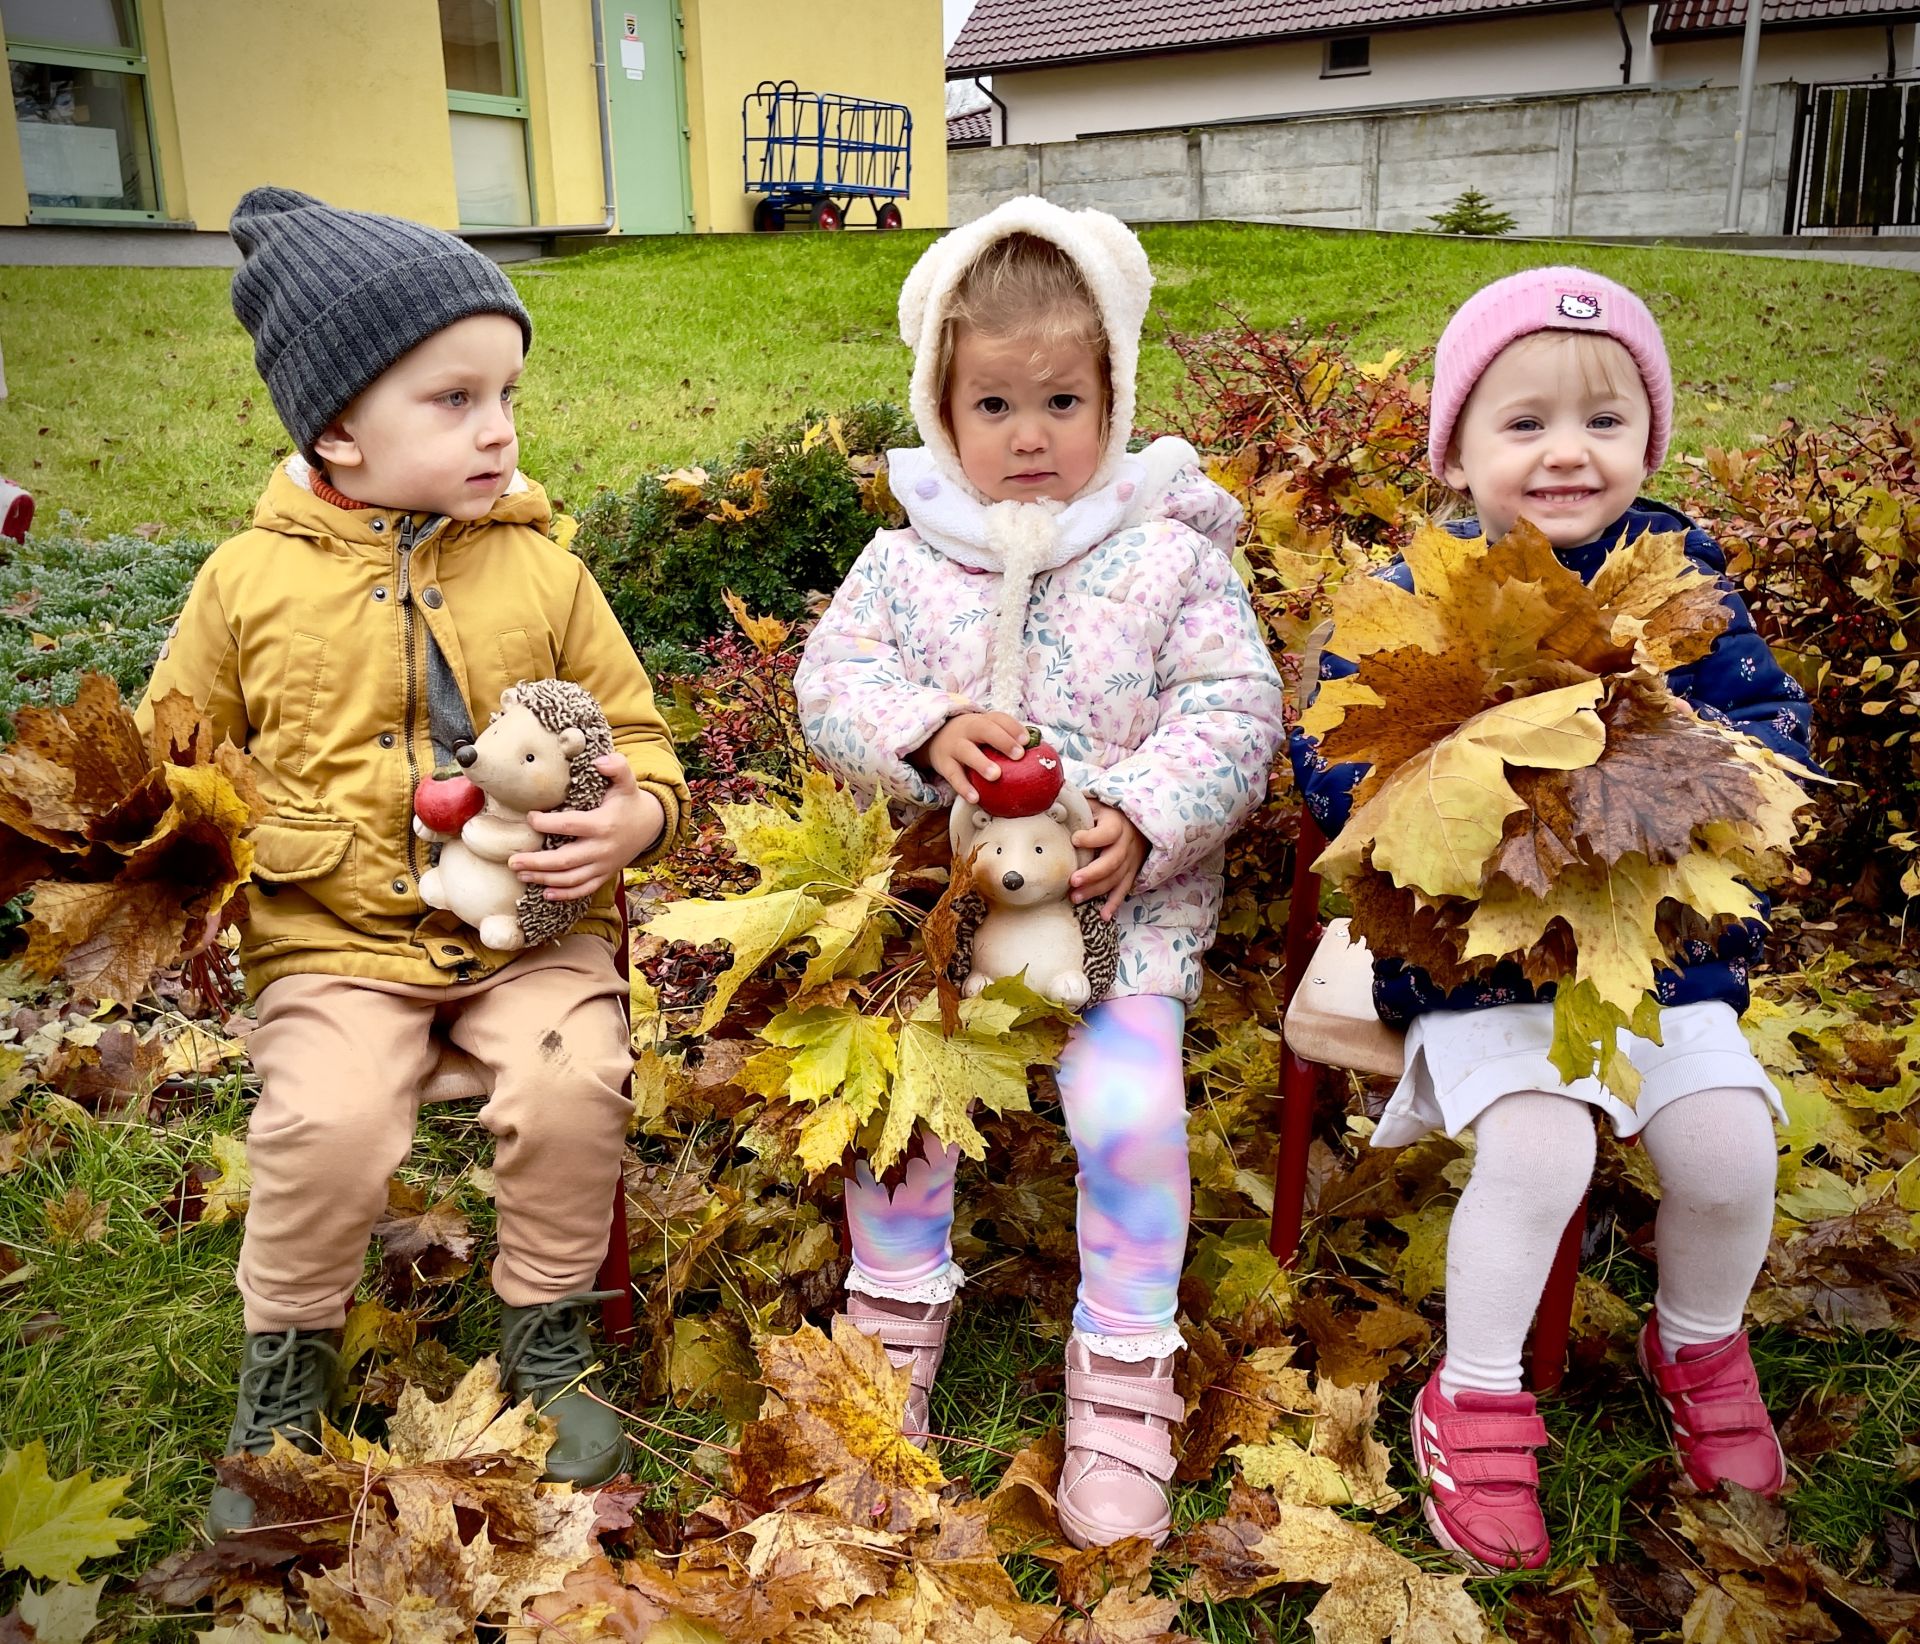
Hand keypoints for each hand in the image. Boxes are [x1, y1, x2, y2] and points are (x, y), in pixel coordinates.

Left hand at [512, 756, 665, 901]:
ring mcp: (603, 865)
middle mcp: (602, 849)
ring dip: (544, 879)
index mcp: (603, 824)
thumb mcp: (627, 782)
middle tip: (513, 860)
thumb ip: (617, 767)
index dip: (546, 823)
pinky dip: (565, 894)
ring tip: (521, 873)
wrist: (650, 826)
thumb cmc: (630, 802)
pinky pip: (584, 889)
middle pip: (565, 860)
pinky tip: (545, 893)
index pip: (569, 825)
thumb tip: (600, 761)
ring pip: (571, 879)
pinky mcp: (605, 874)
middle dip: (537, 862)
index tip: (530, 817)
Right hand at [913, 711, 1028, 803]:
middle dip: (1002, 741)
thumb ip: (1007, 741)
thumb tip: (1040, 756)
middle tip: (1018, 754)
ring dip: (981, 763)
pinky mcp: (943, 763)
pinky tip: (975, 798)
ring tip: (996, 775)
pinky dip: (963, 787)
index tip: (1027, 740)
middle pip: (984, 728)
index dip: (1013, 728)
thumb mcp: (985, 733)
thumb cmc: (971, 739)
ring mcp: (954, 745)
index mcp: (982, 720)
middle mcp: (968, 729)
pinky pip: (953, 775)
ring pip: (966, 751)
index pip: (999, 718)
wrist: (934, 739)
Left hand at [1070, 799, 1146, 920]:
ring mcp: (1130, 860)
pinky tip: (1103, 916)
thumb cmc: (1106, 812)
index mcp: (1117, 823)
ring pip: (1116, 878)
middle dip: (1092, 873)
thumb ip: (1078, 806)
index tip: (1075, 840)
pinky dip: (1114, 904)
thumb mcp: (1095, 804)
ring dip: (1096, 890)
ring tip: (1075, 898)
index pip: (1108, 832)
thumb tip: (1050, 803)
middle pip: (1112, 861)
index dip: (1093, 838)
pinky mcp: (1131, 872)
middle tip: (1072, 881)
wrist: (1137, 821)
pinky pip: (1123, 890)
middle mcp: (1126, 843)